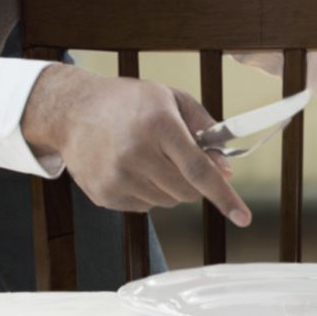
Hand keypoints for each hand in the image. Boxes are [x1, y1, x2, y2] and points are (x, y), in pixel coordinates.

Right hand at [22, 64, 250, 224]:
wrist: (73, 111)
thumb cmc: (129, 102)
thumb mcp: (171, 98)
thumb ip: (205, 128)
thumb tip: (225, 168)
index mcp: (159, 125)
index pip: (199, 170)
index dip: (224, 195)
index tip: (243, 217)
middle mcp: (137, 154)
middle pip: (187, 191)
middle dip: (195, 182)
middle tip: (182, 159)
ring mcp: (118, 178)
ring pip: (167, 201)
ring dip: (170, 186)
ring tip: (150, 157)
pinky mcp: (105, 195)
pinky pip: (145, 207)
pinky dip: (148, 192)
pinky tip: (131, 167)